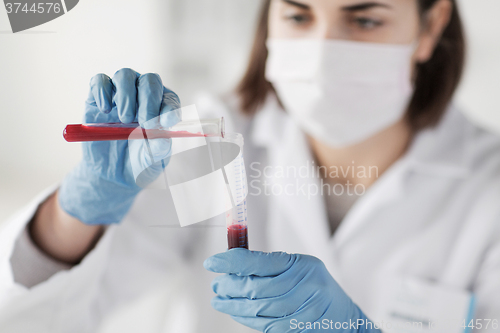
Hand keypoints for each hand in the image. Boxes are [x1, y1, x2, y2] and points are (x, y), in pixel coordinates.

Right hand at [59, 68, 180, 224]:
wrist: (113, 175)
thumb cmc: (140, 162)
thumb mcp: (154, 159)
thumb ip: (160, 146)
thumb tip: (163, 132)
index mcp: (163, 109)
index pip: (170, 98)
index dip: (169, 107)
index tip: (165, 123)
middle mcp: (143, 97)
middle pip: (149, 81)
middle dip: (148, 99)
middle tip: (144, 122)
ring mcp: (120, 96)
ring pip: (125, 76)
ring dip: (127, 95)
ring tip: (125, 119)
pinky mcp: (97, 99)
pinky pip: (99, 81)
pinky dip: (102, 91)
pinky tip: (106, 110)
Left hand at [204, 249, 379, 332]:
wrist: (344, 315)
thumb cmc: (314, 285)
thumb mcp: (298, 266)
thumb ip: (270, 264)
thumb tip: (233, 265)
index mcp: (301, 264)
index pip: (260, 261)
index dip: (232, 261)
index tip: (212, 262)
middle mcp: (305, 285)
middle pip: (256, 288)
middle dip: (230, 287)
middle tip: (216, 285)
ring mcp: (305, 309)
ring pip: (259, 309)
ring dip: (233, 306)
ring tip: (219, 300)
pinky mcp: (301, 327)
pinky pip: (268, 326)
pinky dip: (247, 320)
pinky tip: (236, 313)